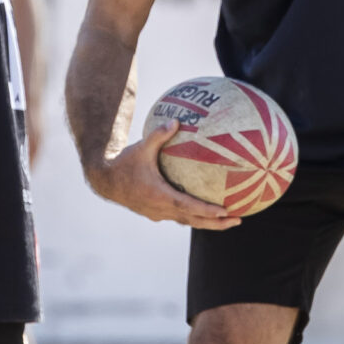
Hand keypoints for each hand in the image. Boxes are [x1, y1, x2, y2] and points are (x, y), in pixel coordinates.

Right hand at [85, 124, 242, 230]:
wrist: (104, 180)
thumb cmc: (123, 163)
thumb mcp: (140, 148)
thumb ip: (158, 135)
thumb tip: (176, 121)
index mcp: (159, 196)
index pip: (188, 207)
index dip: (207, 211)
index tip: (226, 211)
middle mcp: (161, 209)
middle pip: (194, 221)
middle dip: (217, 223)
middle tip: (238, 220)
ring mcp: (158, 213)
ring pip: (188, 221)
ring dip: (208, 222)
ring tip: (228, 220)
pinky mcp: (156, 213)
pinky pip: (180, 216)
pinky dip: (195, 216)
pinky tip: (205, 209)